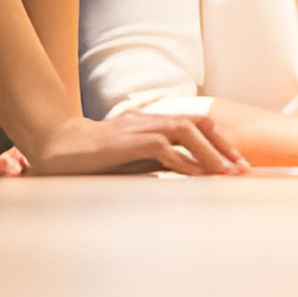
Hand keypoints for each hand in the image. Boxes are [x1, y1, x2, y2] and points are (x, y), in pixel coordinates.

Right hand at [19, 112, 249, 175]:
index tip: (235, 165)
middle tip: (241, 169)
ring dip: (210, 153)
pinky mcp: (128, 141)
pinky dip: (185, 161)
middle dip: (224, 146)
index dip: (219, 143)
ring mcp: (140, 128)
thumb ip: (153, 163)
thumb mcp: (130, 161)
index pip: (196, 126)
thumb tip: (178, 175)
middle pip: (200, 123)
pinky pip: (164, 149)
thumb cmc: (91, 158)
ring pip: (187, 132)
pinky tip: (198, 176)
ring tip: (227, 173)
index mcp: (153, 124)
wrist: (55, 147)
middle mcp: (151, 121)